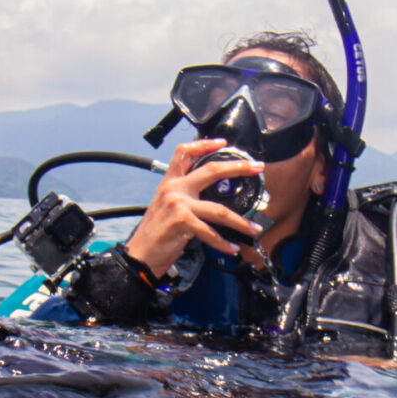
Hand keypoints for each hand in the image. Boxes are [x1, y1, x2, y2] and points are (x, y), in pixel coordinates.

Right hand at [125, 139, 264, 276]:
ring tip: (255, 227)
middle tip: (257, 167)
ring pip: (219, 210)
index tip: (222, 143)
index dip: (204, 144)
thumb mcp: (165, 206)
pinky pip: (210, 232)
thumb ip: (184, 196)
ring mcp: (178, 205)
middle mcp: (173, 189)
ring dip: (240, 222)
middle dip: (238, 167)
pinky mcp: (182, 222)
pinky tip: (232, 247)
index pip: (184, 153)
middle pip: (211, 170)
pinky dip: (224, 243)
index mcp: (169, 183)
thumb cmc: (155, 233)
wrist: (139, 254)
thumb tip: (210, 196)